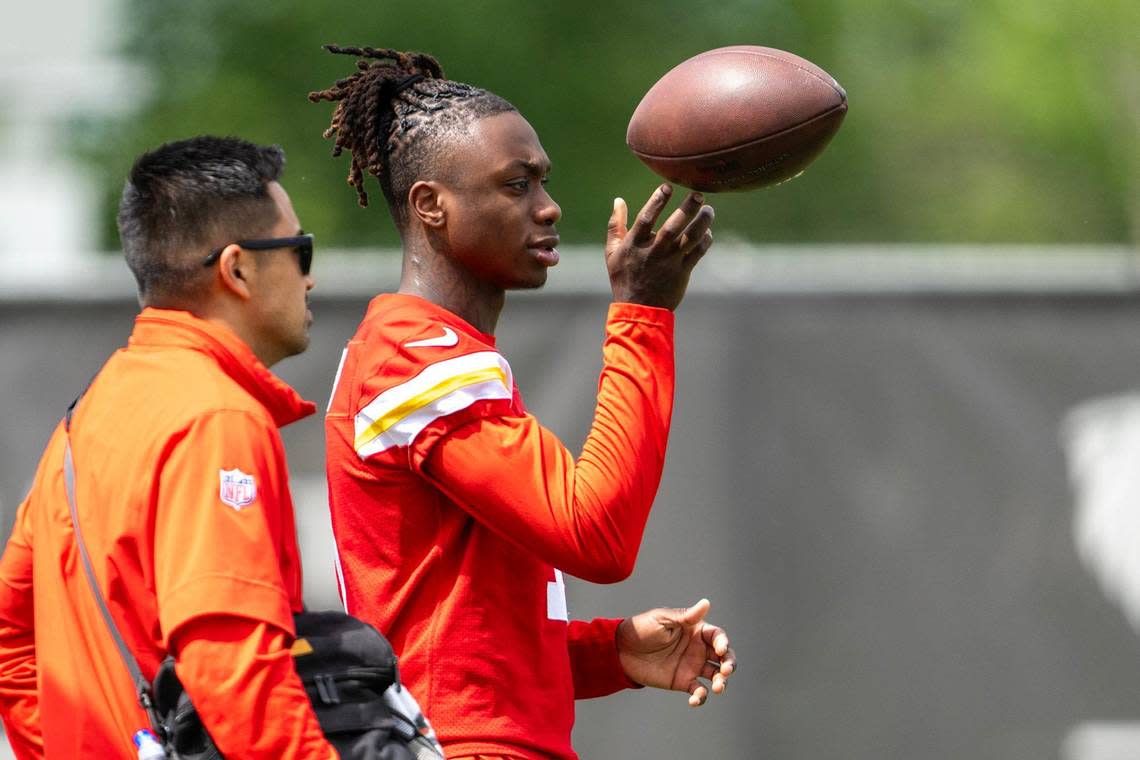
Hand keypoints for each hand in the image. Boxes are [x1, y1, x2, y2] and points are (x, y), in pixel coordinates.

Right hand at [605, 184, 713, 310]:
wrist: (638, 309)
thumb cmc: (624, 277)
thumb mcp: (612, 252)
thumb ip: (616, 225)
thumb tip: (618, 200)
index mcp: (634, 245)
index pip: (646, 218)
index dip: (657, 201)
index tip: (667, 187)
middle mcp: (653, 252)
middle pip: (673, 226)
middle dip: (687, 209)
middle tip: (698, 194)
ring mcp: (670, 263)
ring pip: (689, 239)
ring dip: (702, 223)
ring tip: (709, 210)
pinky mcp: (682, 273)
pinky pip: (697, 253)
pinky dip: (705, 241)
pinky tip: (707, 231)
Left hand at [616, 598, 735, 706]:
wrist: (622, 650)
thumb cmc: (643, 629)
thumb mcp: (663, 620)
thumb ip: (685, 616)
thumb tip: (706, 603)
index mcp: (696, 630)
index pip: (718, 636)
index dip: (723, 643)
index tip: (721, 650)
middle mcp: (698, 648)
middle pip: (723, 657)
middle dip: (730, 664)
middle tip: (727, 671)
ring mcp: (692, 666)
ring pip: (716, 675)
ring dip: (722, 682)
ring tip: (717, 687)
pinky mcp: (684, 682)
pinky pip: (699, 691)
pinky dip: (701, 697)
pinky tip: (695, 699)